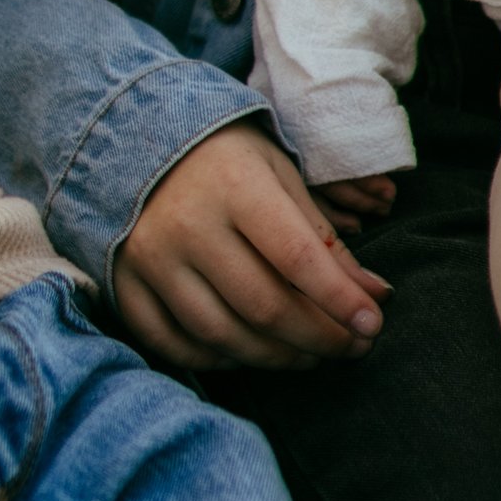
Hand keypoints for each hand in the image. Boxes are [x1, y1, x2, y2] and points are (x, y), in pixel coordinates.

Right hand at [115, 122, 390, 371]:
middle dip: (317, 337)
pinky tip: (247, 355)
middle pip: (263, 306)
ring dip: (274, 357)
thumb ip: (325, 240)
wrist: (134, 140)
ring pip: (220, 333)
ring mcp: (151, 258)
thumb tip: (375, 296)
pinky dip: (215, 360)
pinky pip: (172, 343)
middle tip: (350, 348)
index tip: (372, 326)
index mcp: (236, 185)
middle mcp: (188, 224)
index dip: (339, 300)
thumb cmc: (225, 159)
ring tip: (308, 356)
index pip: (298, 258)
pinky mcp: (124, 284)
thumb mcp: (280, 178)